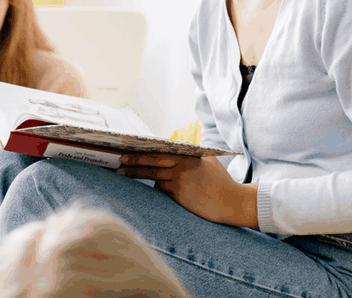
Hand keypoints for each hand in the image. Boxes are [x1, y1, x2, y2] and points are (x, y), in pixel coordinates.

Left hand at [117, 153, 258, 227]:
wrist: (232, 203)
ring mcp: (180, 180)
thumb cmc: (222, 182)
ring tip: (121, 173)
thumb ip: (193, 155)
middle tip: (119, 160)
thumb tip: (176, 148)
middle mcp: (182, 165)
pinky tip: (154, 189)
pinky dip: (158, 189)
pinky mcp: (179, 195)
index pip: (161, 150)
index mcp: (188, 155)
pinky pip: (161, 190)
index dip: (144, 149)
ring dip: (136, 174)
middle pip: (152, 161)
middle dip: (133, 161)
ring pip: (153, 176)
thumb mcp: (209, 162)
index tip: (129, 148)